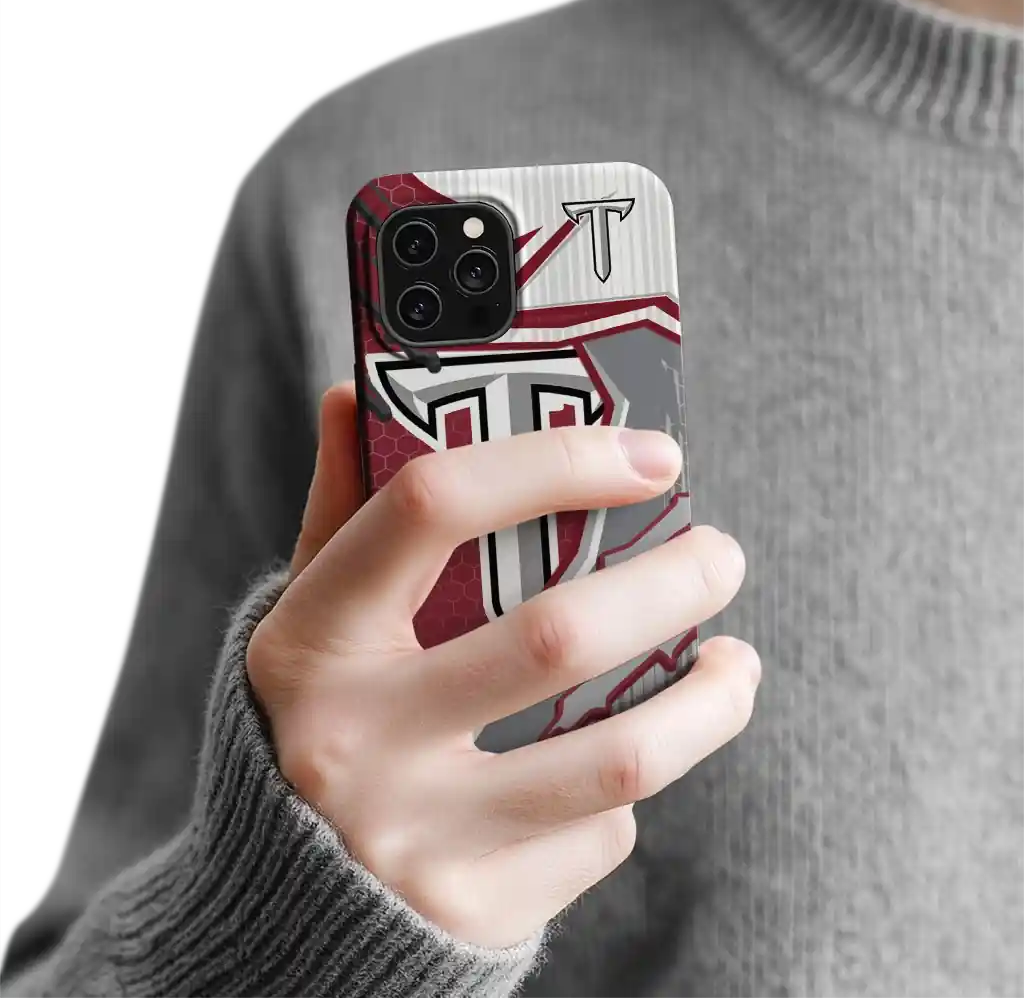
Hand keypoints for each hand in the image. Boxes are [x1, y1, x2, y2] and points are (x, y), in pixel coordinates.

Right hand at [247, 384, 759, 949]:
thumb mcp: (312, 614)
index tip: (650, 455)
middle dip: (673, 582)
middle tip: (721, 554)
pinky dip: (627, 792)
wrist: (286, 901)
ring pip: (616, 759)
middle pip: (555, 636)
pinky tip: (617, 765)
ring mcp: (412, 837)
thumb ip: (343, 509)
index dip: (552, 460)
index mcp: (313, 638)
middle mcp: (351, 740)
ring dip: (709, 701)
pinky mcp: (470, 910)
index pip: (432, 506)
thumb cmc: (321, 719)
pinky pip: (599, 835)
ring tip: (736, 664)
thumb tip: (354, 396)